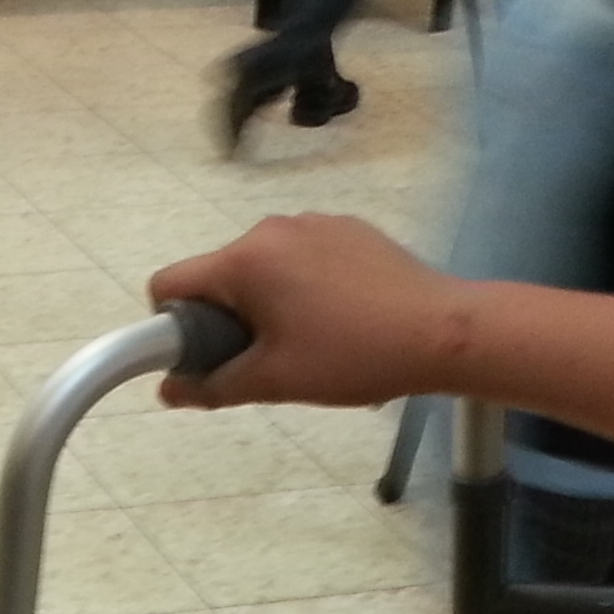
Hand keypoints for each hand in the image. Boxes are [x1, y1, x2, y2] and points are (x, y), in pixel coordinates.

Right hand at [147, 212, 477, 412]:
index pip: (170, 284)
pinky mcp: (348, 229)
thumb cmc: (353, 357)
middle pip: (219, 277)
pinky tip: (342, 320)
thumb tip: (171, 390)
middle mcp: (272, 228)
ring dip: (268, 304)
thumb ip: (211, 386)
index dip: (171, 327)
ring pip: (262, 269)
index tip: (203, 357)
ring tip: (311, 343)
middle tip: (267, 360)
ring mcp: (314, 223)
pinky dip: (305, 288)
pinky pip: (302, 258)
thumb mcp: (275, 382)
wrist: (443, 332)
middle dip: (228, 319)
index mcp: (244, 260)